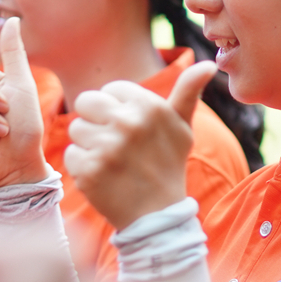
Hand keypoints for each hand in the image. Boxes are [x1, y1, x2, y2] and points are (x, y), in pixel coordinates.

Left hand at [64, 61, 213, 229]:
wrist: (158, 216)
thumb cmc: (168, 166)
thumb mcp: (182, 128)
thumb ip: (188, 92)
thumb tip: (209, 64)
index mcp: (149, 105)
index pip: (110, 89)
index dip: (116, 109)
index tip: (130, 130)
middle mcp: (128, 122)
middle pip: (86, 102)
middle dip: (96, 120)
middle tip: (114, 143)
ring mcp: (107, 147)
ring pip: (76, 129)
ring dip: (89, 145)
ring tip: (111, 161)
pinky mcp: (89, 169)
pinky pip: (72, 155)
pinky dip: (83, 167)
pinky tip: (103, 177)